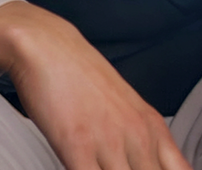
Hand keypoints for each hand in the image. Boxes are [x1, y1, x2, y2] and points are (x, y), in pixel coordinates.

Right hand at [0, 1, 190, 169]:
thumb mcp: (127, 107)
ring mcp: (110, 140)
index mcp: (154, 128)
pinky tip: (77, 168)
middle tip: (118, 168)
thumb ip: (143, 140)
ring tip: (98, 168)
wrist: (47, 45)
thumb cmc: (81, 78)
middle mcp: (138, 135)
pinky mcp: (78, 144)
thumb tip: (149, 162)